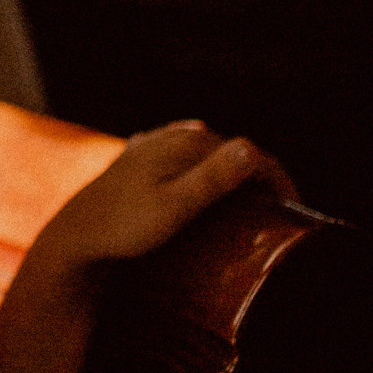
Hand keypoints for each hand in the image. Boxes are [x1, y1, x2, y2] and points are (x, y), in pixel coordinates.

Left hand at [36, 122, 289, 281]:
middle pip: (232, 153)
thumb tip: (252, 149)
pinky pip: (184, 158)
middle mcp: (173, 135)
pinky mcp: (140, 159)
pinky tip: (206, 183)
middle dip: (260, 179)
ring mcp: (155, 145)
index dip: (279, 181)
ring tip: (250, 205)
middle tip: (278, 214)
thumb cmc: (124, 228)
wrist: (76, 237)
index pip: (250, 156)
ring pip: (209, 155)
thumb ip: (212, 179)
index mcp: (188, 143)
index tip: (296, 213)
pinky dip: (203, 171)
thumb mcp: (174, 208)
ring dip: (233, 175)